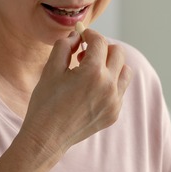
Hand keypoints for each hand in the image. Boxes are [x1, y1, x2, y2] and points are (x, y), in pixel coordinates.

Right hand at [19, 28, 132, 157]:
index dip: (89, 34)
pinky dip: (110, 83)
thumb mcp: (51, 69)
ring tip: (91, 71)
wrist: (47, 137)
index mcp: (92, 72)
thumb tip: (77, 36)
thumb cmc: (46, 102)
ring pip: (125, 71)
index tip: (82, 35)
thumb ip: (65, 46)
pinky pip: (120, 90)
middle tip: (84, 54)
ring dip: (111, 65)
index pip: (99, 42)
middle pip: (118, 53)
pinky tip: (90, 90)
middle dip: (102, 48)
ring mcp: (114, 101)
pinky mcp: (114, 113)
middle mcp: (109, 86)